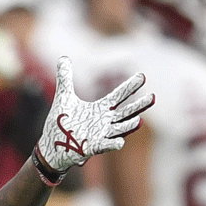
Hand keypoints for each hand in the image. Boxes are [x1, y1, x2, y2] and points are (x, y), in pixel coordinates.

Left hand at [36, 57, 153, 175]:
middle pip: (125, 113)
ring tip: (140, 120)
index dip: (130, 86)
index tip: (142, 76)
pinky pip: (105, 146)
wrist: (52, 145)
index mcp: (100, 109)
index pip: (118, 96)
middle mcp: (104, 122)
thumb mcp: (64, 97)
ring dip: (129, 125)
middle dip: (138, 106)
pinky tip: (120, 142)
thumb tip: (63, 58)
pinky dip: (112, 144)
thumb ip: (65, 78)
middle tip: (153, 97)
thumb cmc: (62, 122)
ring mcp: (100, 135)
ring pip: (119, 130)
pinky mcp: (93, 148)